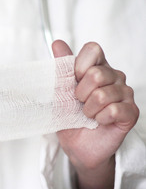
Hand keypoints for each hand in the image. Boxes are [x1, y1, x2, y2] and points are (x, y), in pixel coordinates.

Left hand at [52, 40, 138, 188]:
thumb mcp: (59, 90)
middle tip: (79, 103)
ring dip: (88, 109)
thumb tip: (57, 43)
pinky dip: (100, 118)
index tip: (73, 80)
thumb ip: (61, 67)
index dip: (79, 65)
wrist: (76, 145)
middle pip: (97, 74)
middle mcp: (114, 77)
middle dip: (80, 93)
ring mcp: (125, 94)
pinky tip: (99, 121)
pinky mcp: (130, 112)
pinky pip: (115, 109)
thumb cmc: (69, 117)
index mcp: (97, 67)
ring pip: (104, 94)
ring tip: (88, 114)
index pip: (93, 49)